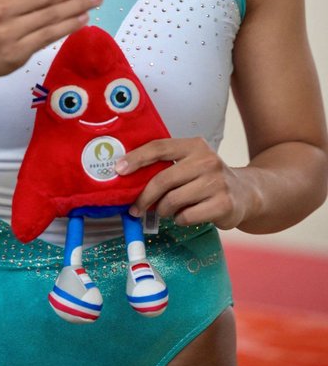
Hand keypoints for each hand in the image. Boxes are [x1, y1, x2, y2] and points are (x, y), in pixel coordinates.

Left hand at [116, 137, 250, 229]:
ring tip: (166, 211)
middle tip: (135, 208)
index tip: (119, 169)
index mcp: (194, 145)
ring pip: (173, 200)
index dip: (136, 158)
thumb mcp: (191, 163)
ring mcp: (217, 182)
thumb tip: (130, 178)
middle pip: (163, 179)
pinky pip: (187, 216)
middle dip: (144, 196)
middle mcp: (207, 160)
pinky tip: (185, 215)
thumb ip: (167, 166)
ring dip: (163, 210)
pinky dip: (180, 219)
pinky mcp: (223, 203)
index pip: (159, 147)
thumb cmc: (209, 179)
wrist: (246, 193)